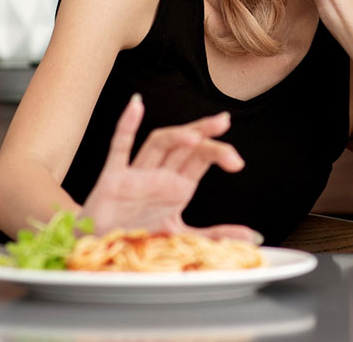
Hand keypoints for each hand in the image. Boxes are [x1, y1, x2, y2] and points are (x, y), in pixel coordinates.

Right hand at [80, 94, 262, 243]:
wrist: (99, 248)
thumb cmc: (137, 235)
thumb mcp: (180, 236)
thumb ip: (215, 236)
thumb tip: (253, 238)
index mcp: (176, 185)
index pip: (200, 159)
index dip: (218, 152)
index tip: (237, 161)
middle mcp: (159, 175)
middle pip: (184, 146)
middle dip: (204, 133)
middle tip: (224, 122)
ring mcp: (136, 174)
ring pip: (157, 143)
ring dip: (175, 135)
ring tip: (194, 135)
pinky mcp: (112, 179)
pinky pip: (119, 148)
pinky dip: (126, 125)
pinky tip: (135, 105)